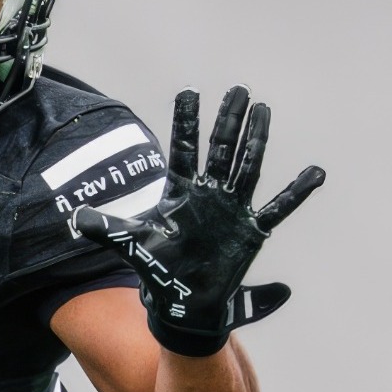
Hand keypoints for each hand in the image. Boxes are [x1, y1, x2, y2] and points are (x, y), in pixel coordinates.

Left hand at [72, 87, 323, 357]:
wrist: (182, 302)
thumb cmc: (158, 269)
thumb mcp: (130, 244)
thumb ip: (105, 227)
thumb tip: (75, 217)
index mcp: (180, 191)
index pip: (184, 149)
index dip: (186, 122)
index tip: (190, 92)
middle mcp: (209, 193)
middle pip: (221, 148)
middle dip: (229, 119)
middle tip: (240, 90)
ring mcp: (232, 208)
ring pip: (248, 166)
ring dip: (256, 139)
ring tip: (263, 110)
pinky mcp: (251, 230)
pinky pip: (278, 207)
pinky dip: (296, 192)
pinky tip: (315, 173)